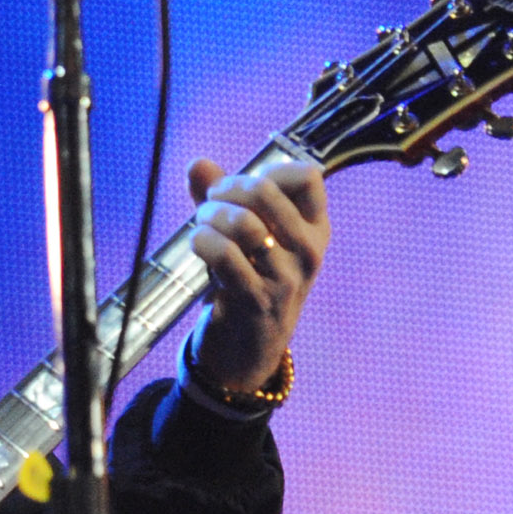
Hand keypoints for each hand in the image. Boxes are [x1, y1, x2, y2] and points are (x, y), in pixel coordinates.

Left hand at [184, 158, 327, 394]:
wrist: (249, 349)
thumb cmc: (247, 281)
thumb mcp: (243, 237)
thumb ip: (222, 197)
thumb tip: (197, 163)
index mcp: (315, 230)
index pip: (307, 176)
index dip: (267, 171)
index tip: (244, 186)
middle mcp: (308, 252)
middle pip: (266, 192)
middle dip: (226, 189)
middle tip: (211, 203)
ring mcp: (286, 278)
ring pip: (243, 222)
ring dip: (210, 216)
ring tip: (201, 226)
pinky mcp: (257, 300)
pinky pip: (226, 255)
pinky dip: (203, 241)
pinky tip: (197, 243)